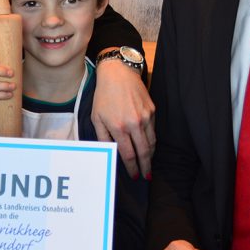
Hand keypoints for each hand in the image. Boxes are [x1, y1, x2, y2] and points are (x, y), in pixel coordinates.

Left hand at [92, 55, 155, 179]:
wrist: (118, 74)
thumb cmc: (104, 96)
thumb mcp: (97, 118)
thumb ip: (103, 138)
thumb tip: (111, 154)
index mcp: (119, 127)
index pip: (128, 155)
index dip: (132, 168)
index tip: (134, 176)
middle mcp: (134, 124)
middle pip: (144, 152)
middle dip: (145, 167)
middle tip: (146, 176)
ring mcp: (145, 117)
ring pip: (151, 143)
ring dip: (150, 156)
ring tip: (148, 164)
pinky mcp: (152, 111)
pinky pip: (153, 131)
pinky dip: (151, 141)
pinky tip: (148, 146)